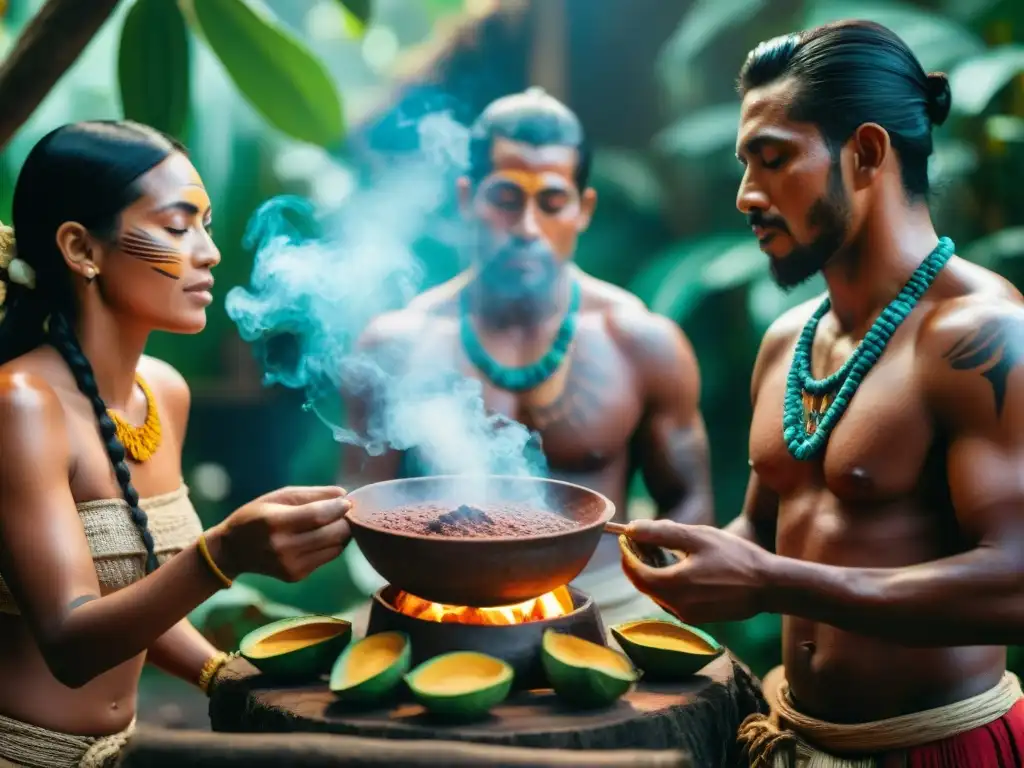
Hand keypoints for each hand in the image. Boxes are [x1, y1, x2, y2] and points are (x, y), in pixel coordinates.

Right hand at [207, 486, 352, 582]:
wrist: (233, 550)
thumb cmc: (258, 515)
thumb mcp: (279, 496)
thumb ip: (313, 494)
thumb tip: (345, 495)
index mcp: (276, 523)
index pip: (318, 515)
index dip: (339, 508)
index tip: (347, 502)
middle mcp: (284, 548)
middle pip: (333, 534)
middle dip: (345, 521)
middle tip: (344, 512)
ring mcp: (291, 565)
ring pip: (336, 547)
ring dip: (341, 534)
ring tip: (333, 523)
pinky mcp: (297, 576)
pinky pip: (328, 557)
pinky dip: (332, 545)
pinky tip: (321, 536)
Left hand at [620, 519, 773, 624]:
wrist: (770, 586)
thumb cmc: (737, 558)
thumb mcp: (698, 537)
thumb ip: (661, 533)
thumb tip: (632, 528)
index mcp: (673, 586)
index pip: (634, 572)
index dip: (626, 553)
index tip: (626, 536)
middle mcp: (676, 607)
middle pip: (643, 583)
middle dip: (638, 561)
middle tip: (643, 539)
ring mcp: (687, 616)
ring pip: (657, 592)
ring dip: (653, 571)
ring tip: (661, 548)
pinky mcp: (698, 618)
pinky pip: (672, 599)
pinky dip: (668, 582)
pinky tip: (679, 565)